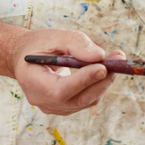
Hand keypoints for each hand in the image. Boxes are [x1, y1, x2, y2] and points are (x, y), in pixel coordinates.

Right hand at [9, 28, 125, 115]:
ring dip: (104, 82)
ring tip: (116, 60)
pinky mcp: (65, 107)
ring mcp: (54, 107)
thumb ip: (75, 43)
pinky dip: (98, 85)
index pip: (60, 90)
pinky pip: (86, 100)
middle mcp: (43, 101)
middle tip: (119, 59)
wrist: (25, 57)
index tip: (103, 66)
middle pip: (78, 99)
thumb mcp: (53, 37)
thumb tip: (99, 55)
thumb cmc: (38, 45)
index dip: (83, 80)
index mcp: (33, 83)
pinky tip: (105, 68)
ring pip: (86, 101)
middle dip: (102, 81)